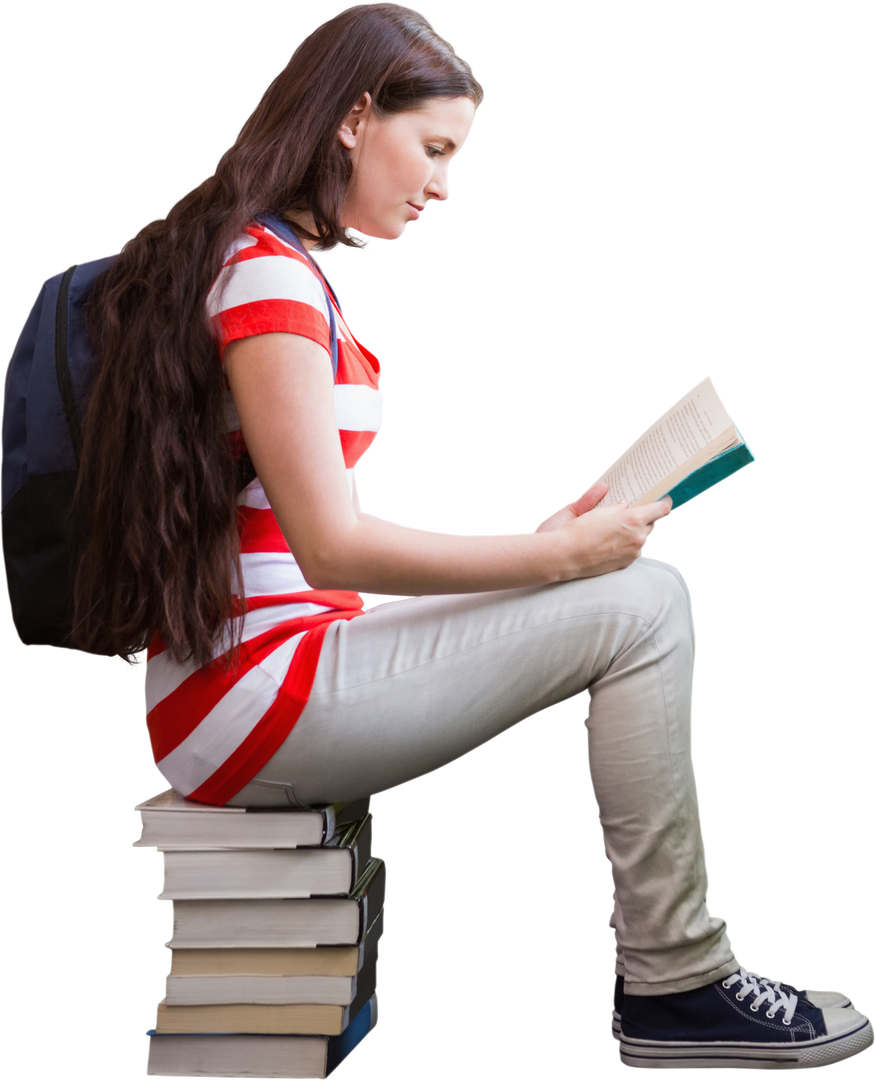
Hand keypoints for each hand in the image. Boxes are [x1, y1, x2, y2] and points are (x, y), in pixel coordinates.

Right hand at [537, 483, 672, 578]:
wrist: (566, 556)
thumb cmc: (580, 532)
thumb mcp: (598, 513)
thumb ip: (616, 508)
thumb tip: (624, 506)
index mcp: (634, 520)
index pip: (661, 509)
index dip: (664, 503)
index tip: (663, 500)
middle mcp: (638, 537)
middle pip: (653, 523)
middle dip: (645, 518)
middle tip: (632, 514)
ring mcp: (634, 552)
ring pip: (643, 537)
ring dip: (635, 532)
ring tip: (616, 530)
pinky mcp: (627, 563)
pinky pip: (633, 549)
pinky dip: (627, 544)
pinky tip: (611, 542)